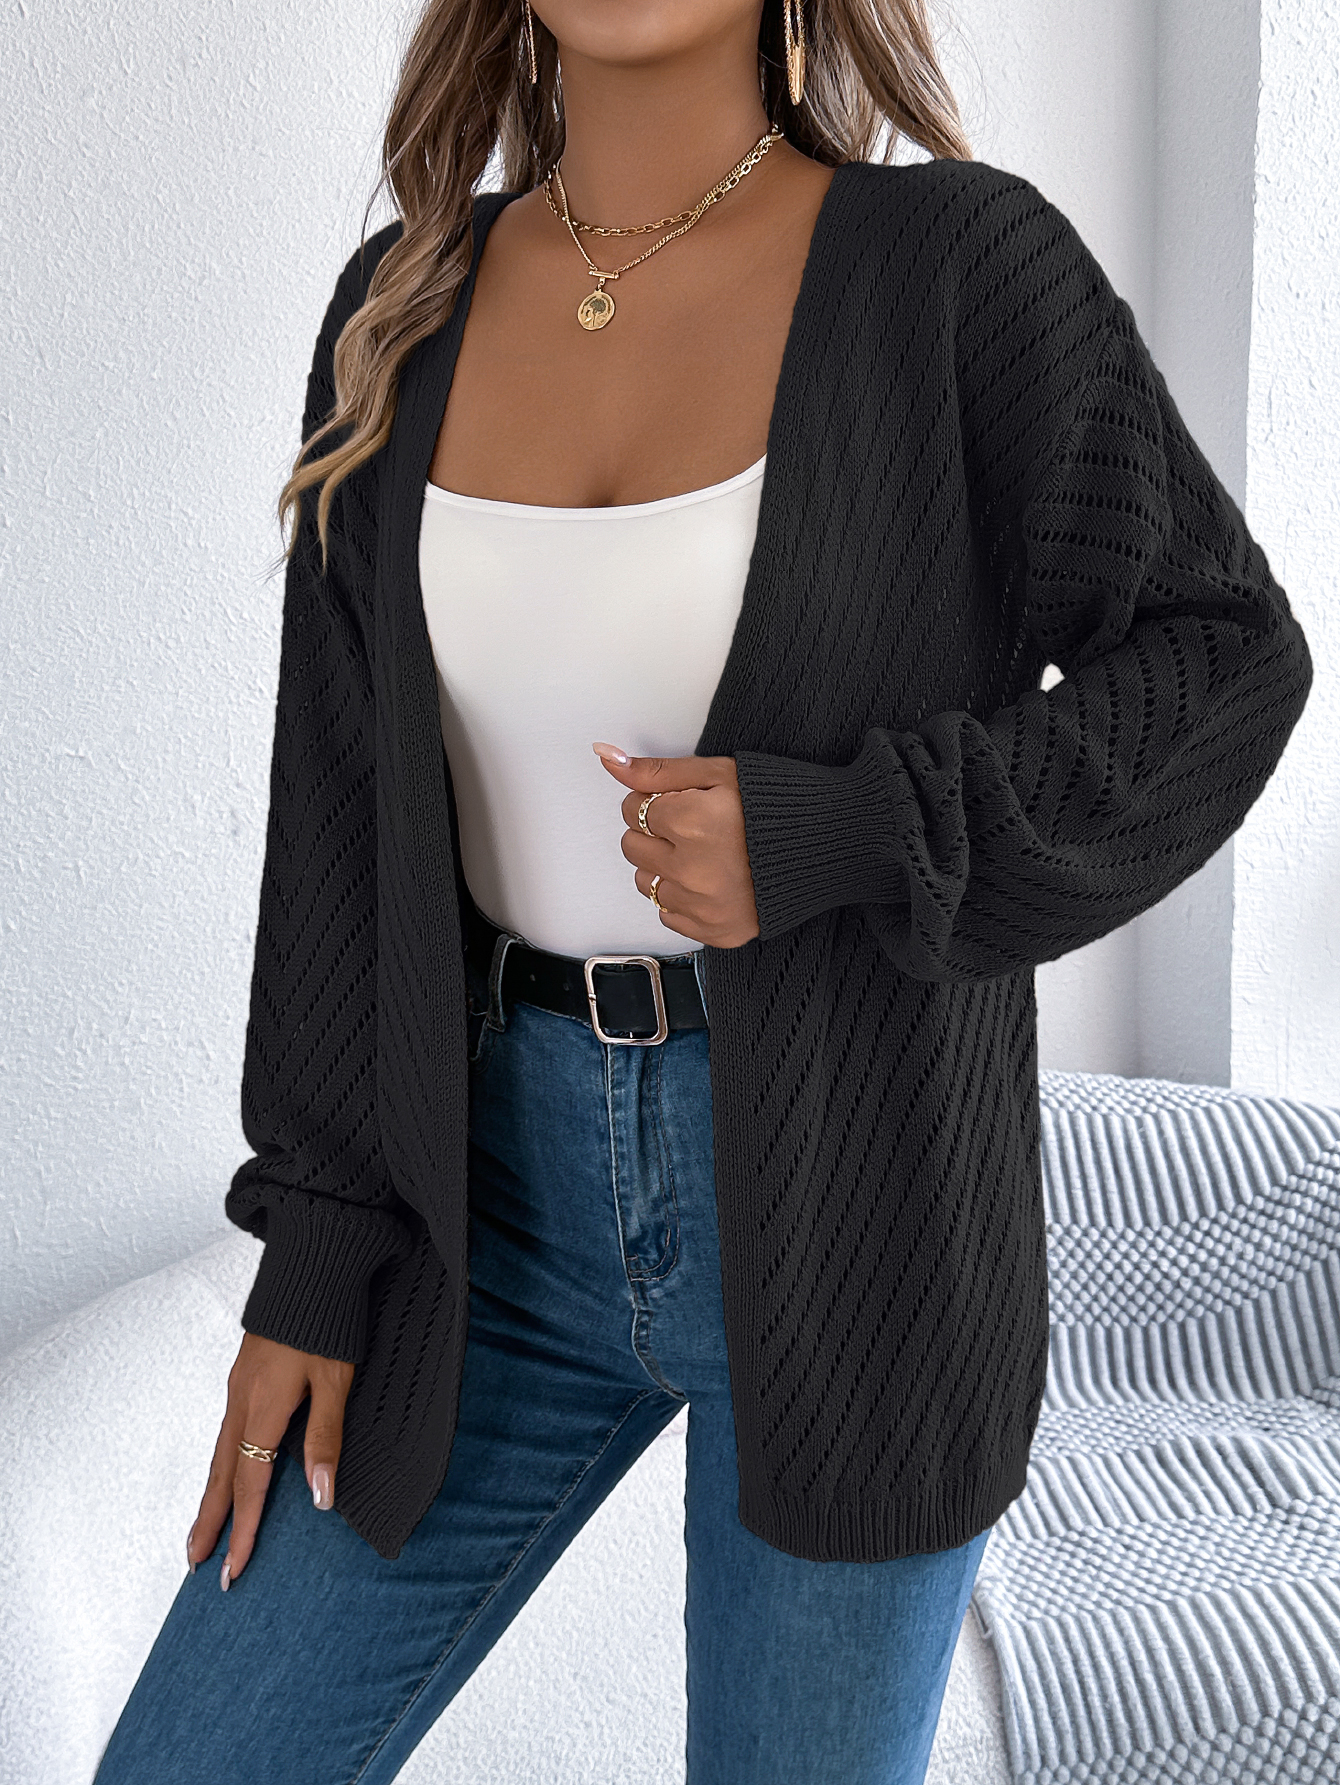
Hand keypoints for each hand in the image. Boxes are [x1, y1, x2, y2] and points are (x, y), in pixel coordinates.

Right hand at [185, 1331, 353, 1588]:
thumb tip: (320, 1498)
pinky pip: (227, 1430)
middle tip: (198, 1563)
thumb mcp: (336, 1381)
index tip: (233, 1569)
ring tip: (204, 1530)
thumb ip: (326, 1438)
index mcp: (263, 1407)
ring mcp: (240, 1385)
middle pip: (221, 1474)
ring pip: (220, 1452)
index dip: (243, 1529)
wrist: (314, 1264)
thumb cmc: (328, 1320)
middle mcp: (242, 1400)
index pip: (249, 1484)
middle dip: (210, 1522)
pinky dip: (222, 1462)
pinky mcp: (245, 1373)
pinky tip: (229, 1469)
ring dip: (213, 1494)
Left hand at [593, 744, 759, 948]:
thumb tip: (607, 758)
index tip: (682, 803)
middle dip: (654, 833)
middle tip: (692, 828)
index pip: (632, 809)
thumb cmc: (777, 806)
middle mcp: (691, 870)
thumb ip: (657, 770)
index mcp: (690, 823)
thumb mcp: (718, 773)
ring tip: (703, 854)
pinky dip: (684, 899)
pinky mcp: (714, 931)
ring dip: (665, 867)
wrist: (827, 846)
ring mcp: (703, 906)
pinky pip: (669, 916)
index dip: (657, 801)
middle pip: (633, 847)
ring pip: (647, 883)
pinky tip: (712, 880)